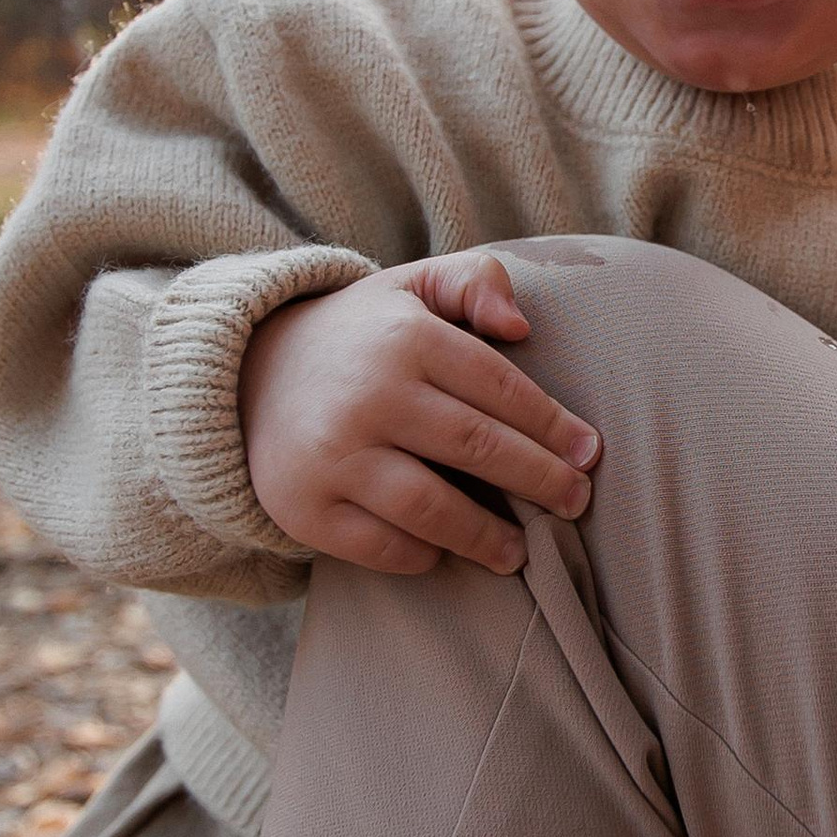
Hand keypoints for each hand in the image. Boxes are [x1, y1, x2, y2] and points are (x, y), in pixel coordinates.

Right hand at [238, 250, 601, 577]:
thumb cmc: (360, 337)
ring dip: (486, 537)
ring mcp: (334, 456)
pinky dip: (420, 555)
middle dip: (539, 480)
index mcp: (404, 338)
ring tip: (520, 552)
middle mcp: (369, 396)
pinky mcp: (306, 508)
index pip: (498, 386)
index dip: (552, 424)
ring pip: (432, 509)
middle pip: (477, 448)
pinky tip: (444, 551)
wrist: (247, 379)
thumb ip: (474, 280)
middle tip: (576, 502)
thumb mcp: (411, 287)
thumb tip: (521, 326)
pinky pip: (380, 547)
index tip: (590, 452)